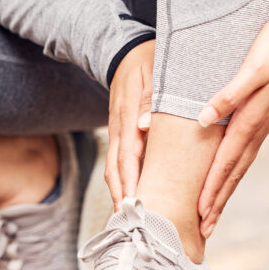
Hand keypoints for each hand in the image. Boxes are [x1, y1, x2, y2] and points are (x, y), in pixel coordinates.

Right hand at [105, 39, 154, 207]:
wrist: (125, 48)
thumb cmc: (148, 58)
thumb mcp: (154, 70)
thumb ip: (150, 98)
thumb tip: (144, 126)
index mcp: (127, 113)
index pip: (127, 153)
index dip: (130, 179)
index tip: (134, 202)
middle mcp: (119, 125)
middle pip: (115, 167)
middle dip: (122, 194)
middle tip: (130, 221)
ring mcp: (117, 129)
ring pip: (113, 166)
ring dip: (119, 191)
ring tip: (128, 217)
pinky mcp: (119, 131)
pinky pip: (119, 159)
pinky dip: (123, 179)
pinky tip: (132, 195)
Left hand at [196, 20, 268, 236]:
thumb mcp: (250, 69)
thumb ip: (228, 95)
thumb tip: (203, 120)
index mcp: (251, 120)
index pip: (226, 163)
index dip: (212, 189)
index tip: (199, 213)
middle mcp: (257, 128)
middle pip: (233, 173)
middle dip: (218, 201)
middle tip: (203, 229)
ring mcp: (261, 124)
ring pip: (239, 166)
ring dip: (225, 191)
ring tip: (212, 214)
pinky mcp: (262, 117)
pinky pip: (244, 152)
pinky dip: (232, 171)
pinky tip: (226, 177)